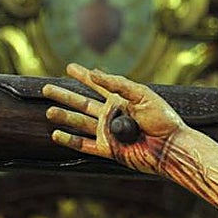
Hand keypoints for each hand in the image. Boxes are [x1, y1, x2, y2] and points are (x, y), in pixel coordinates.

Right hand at [43, 63, 184, 174]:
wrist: (170, 146)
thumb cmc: (163, 119)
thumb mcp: (142, 94)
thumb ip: (118, 84)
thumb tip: (94, 74)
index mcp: (122, 100)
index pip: (98, 85)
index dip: (83, 76)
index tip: (69, 67)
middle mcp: (112, 115)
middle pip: (82, 103)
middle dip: (64, 96)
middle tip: (46, 88)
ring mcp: (108, 132)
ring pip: (80, 122)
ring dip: (64, 116)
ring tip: (48, 111)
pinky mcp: (108, 149)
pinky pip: (84, 145)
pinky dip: (70, 140)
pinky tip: (56, 134)